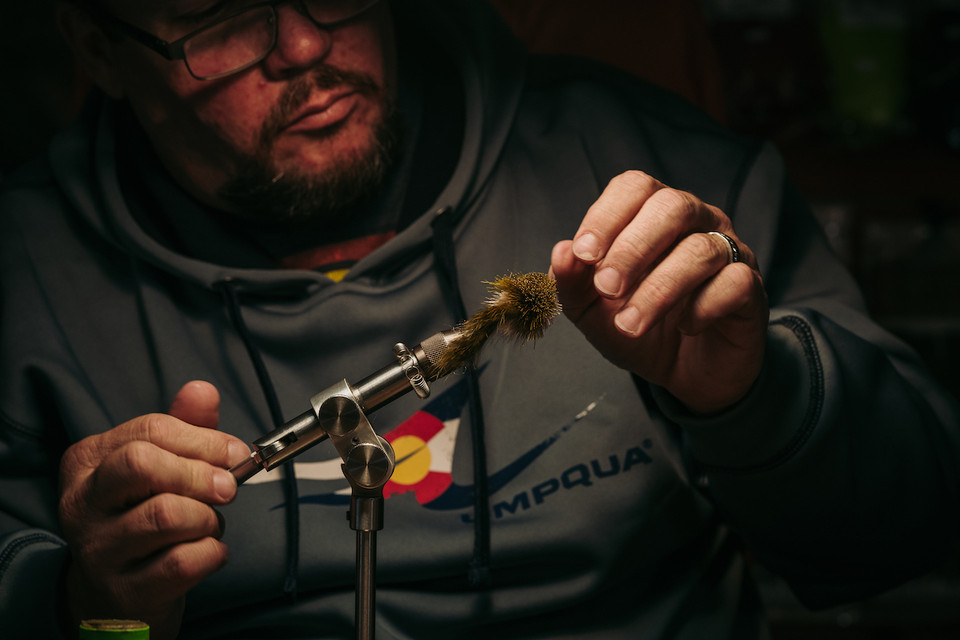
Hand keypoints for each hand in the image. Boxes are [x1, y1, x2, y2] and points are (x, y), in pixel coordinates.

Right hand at [58, 381, 249, 639]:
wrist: (116, 594)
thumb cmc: (140, 517)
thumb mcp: (157, 465)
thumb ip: (182, 426)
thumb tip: (202, 390)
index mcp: (88, 461)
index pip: (150, 430)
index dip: (204, 439)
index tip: (234, 453)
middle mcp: (82, 503)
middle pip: (143, 464)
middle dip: (199, 472)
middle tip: (227, 487)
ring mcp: (98, 550)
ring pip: (167, 515)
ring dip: (208, 518)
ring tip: (209, 523)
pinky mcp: (124, 590)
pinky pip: (182, 562)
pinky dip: (211, 553)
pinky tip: (208, 551)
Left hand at [550, 171, 768, 413]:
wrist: (683, 374)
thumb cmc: (637, 327)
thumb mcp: (592, 312)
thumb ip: (572, 283)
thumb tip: (561, 253)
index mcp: (651, 215)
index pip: (634, 188)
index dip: (606, 216)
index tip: (583, 254)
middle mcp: (695, 221)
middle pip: (672, 206)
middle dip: (633, 248)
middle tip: (607, 289)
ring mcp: (728, 251)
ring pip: (701, 250)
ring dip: (658, 290)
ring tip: (631, 323)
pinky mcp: (751, 287)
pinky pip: (735, 283)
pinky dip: (703, 307)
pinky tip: (684, 327)